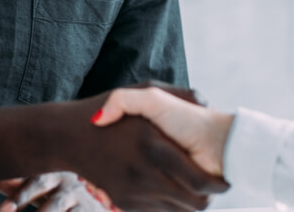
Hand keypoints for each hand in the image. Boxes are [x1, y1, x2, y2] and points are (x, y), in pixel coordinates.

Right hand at [0, 88, 228, 210]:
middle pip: (194, 203)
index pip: (201, 182)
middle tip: (212, 186)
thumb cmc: (111, 112)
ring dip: (188, 203)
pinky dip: (168, 206)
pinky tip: (169, 189)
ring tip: (192, 188)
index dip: (217, 184)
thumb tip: (206, 102)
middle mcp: (144, 173)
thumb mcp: (145, 93)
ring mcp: (133, 191)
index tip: (224, 178)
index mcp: (154, 146)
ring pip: (177, 210)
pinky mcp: (124, 202)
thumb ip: (179, 94)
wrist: (69, 137)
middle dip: (206, 196)